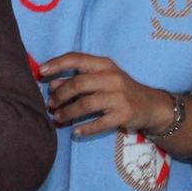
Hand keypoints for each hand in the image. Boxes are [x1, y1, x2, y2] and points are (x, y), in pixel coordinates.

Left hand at [40, 51, 173, 139]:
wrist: (151, 105)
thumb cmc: (120, 89)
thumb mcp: (102, 78)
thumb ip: (78, 79)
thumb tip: (51, 85)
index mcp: (104, 64)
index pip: (77, 59)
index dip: (57, 64)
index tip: (40, 71)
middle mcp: (112, 78)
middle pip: (78, 84)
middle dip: (60, 94)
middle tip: (50, 104)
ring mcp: (119, 97)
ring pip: (86, 104)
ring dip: (67, 112)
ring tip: (58, 117)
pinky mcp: (124, 115)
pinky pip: (99, 123)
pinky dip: (85, 128)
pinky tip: (75, 131)